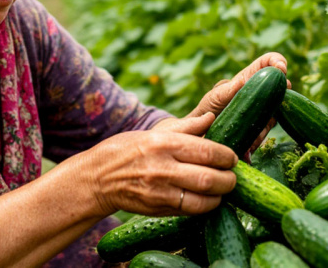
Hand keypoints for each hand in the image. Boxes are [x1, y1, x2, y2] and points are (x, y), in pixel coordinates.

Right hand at [81, 112, 237, 217]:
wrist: (96, 179)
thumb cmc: (124, 151)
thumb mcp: (152, 132)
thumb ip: (185, 128)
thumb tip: (211, 117)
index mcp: (164, 144)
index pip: (208, 151)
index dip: (227, 157)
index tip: (231, 158)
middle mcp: (163, 168)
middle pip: (210, 179)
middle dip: (229, 179)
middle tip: (232, 176)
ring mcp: (160, 191)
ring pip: (203, 200)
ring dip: (219, 197)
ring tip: (221, 190)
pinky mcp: (157, 209)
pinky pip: (190, 211)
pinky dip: (203, 207)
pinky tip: (205, 199)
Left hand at [186, 52, 289, 160]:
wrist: (198, 135)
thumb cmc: (205, 111)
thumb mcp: (215, 98)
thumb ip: (229, 90)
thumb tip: (243, 81)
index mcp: (246, 80)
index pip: (266, 63)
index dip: (277, 61)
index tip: (281, 69)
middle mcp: (256, 93)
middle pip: (278, 90)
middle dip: (277, 100)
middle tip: (268, 112)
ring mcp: (259, 111)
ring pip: (274, 114)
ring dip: (263, 127)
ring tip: (248, 138)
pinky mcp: (258, 129)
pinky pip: (264, 133)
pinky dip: (256, 141)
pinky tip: (246, 150)